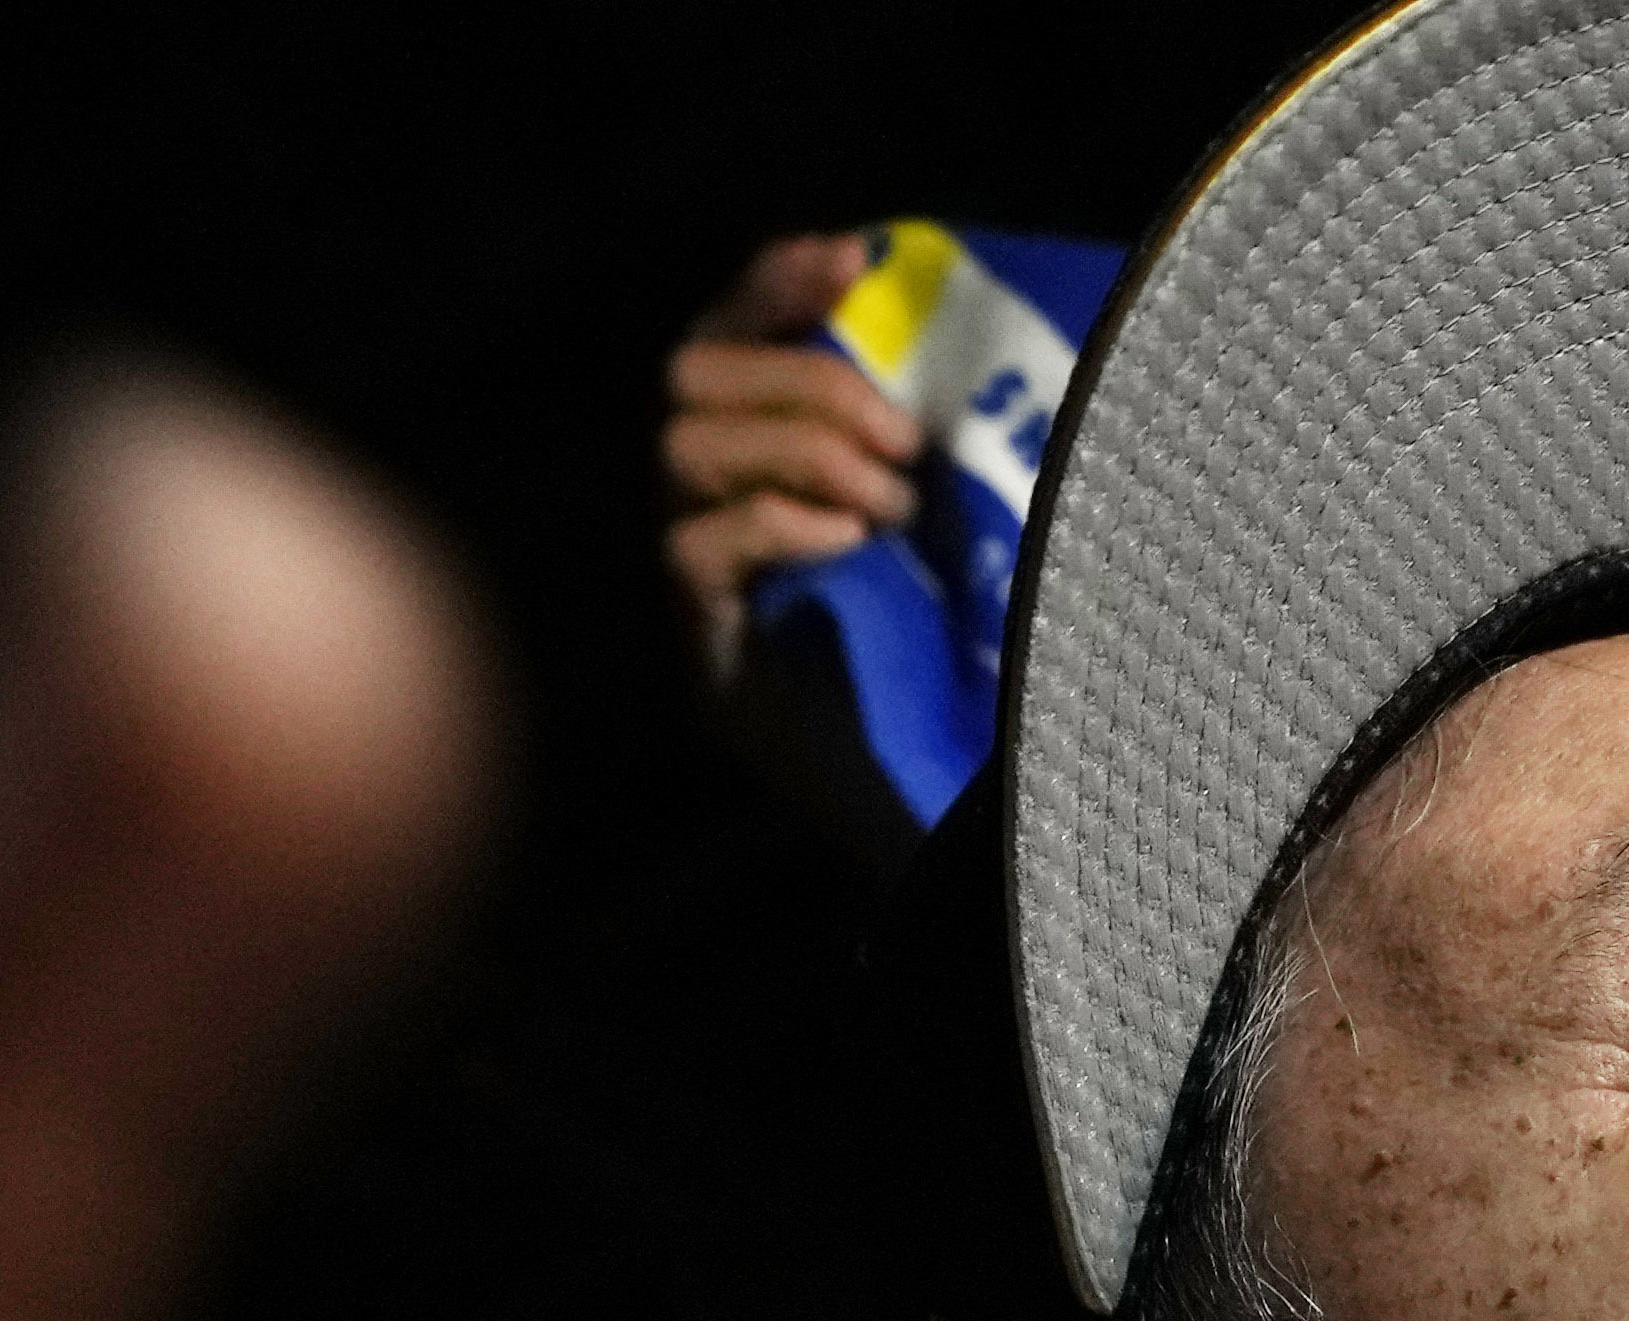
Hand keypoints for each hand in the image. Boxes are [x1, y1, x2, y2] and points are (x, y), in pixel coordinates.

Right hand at [663, 224, 922, 687]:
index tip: (852, 258)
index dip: (776, 280)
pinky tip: (847, 541)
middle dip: (809, 384)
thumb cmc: (916, 614)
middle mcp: (691, 476)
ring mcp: (678, 544)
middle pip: (694, 371)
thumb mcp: (925, 497)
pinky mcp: (691, 619)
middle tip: (903, 438)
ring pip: (686, 446)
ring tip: (890, 504)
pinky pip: (698, 544)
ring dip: (802, 455)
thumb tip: (950, 345)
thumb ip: (907, 426)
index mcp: (742, 430)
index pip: (728, 320)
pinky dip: (778, 525)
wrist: (896, 754)